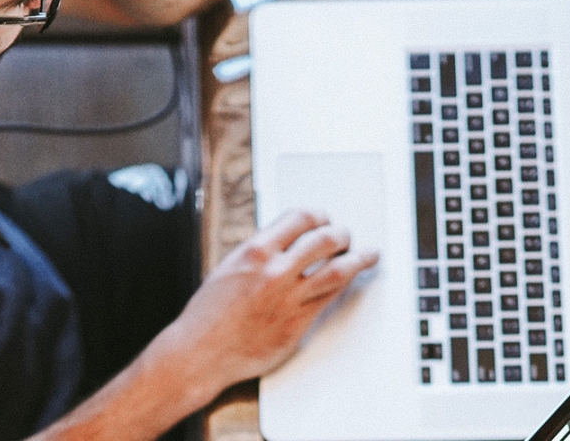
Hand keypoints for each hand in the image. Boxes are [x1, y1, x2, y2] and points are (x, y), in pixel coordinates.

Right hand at [158, 210, 379, 395]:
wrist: (201, 352)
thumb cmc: (210, 313)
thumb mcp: (230, 267)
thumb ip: (261, 252)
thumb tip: (288, 240)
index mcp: (255, 251)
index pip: (300, 217)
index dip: (319, 215)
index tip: (324, 218)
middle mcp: (275, 271)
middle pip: (325, 239)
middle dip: (341, 234)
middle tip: (346, 236)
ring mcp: (289, 298)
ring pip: (338, 270)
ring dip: (358, 258)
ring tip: (368, 254)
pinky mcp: (298, 323)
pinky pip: (331, 298)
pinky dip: (345, 285)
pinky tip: (351, 280)